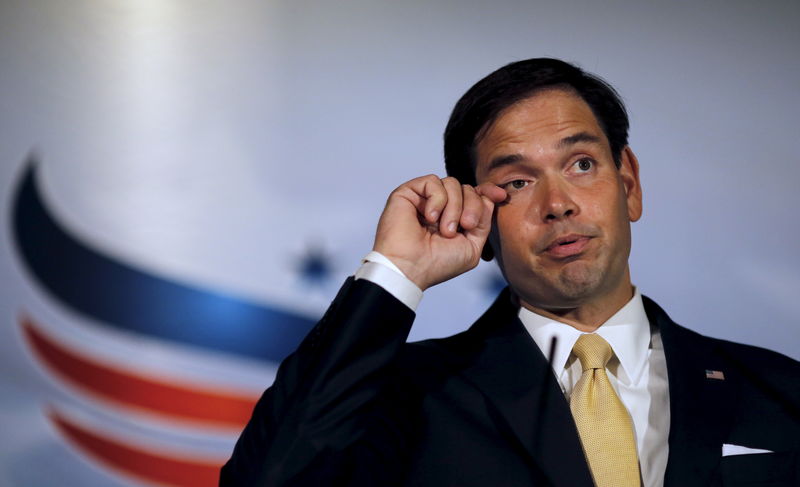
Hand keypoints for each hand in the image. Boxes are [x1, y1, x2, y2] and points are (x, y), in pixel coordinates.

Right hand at [373, 175, 506, 289]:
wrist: (410, 268)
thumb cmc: (437, 264)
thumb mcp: (472, 246)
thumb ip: (484, 222)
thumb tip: (490, 198)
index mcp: (455, 218)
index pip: (475, 195)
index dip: (488, 191)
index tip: (501, 195)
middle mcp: (440, 206)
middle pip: (467, 188)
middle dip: (473, 206)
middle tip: (466, 226)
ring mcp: (424, 199)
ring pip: (452, 183)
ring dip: (454, 207)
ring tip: (444, 230)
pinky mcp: (409, 192)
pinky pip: (433, 181)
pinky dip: (437, 199)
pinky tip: (429, 218)